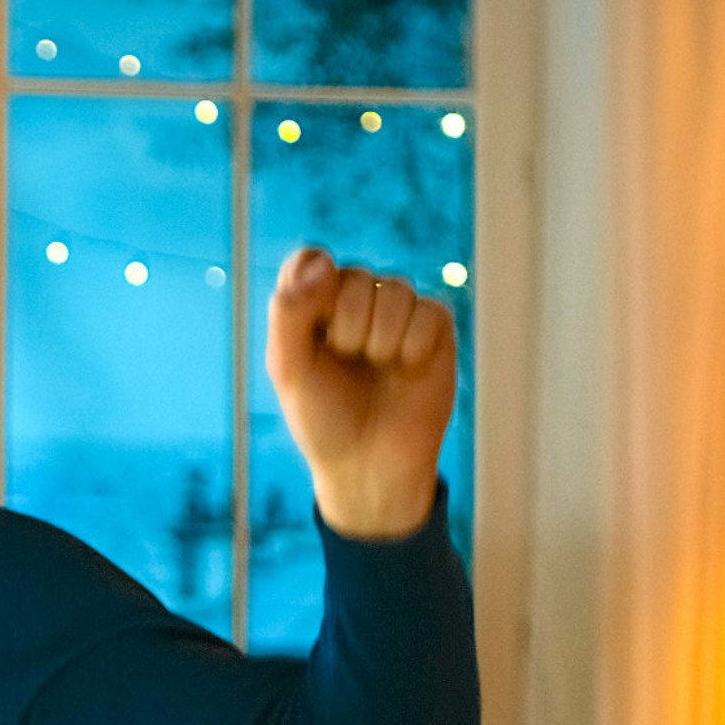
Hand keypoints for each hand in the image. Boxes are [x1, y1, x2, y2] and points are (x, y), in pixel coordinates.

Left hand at [263, 247, 454, 539]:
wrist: (370, 464)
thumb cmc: (324, 417)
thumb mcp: (289, 369)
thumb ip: (289, 312)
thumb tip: (323, 264)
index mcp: (313, 305)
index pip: (310, 261)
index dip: (313, 283)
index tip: (314, 325)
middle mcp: (356, 300)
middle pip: (354, 277)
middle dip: (348, 327)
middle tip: (347, 362)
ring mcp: (397, 311)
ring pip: (395, 290)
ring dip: (381, 339)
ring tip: (377, 368)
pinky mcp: (434, 327)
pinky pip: (429, 311)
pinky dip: (413, 347)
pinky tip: (406, 371)